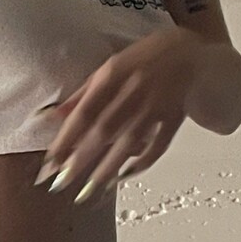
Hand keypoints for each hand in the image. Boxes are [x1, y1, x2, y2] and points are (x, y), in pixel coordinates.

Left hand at [33, 29, 206, 203]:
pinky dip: (142, 162)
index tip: (50, 162)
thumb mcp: (109, 67)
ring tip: (89, 190)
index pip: (84, 112)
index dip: (66, 138)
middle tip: (62, 183)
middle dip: (81, 159)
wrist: (190, 51)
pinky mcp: (174, 118)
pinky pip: (159, 145)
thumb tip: (51, 116)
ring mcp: (156, 106)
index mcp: (113, 74)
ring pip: (129, 142)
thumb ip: (81, 94)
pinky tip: (124, 176)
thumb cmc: (143, 59)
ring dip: (107, 168)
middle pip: (104, 130)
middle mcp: (134, 91)